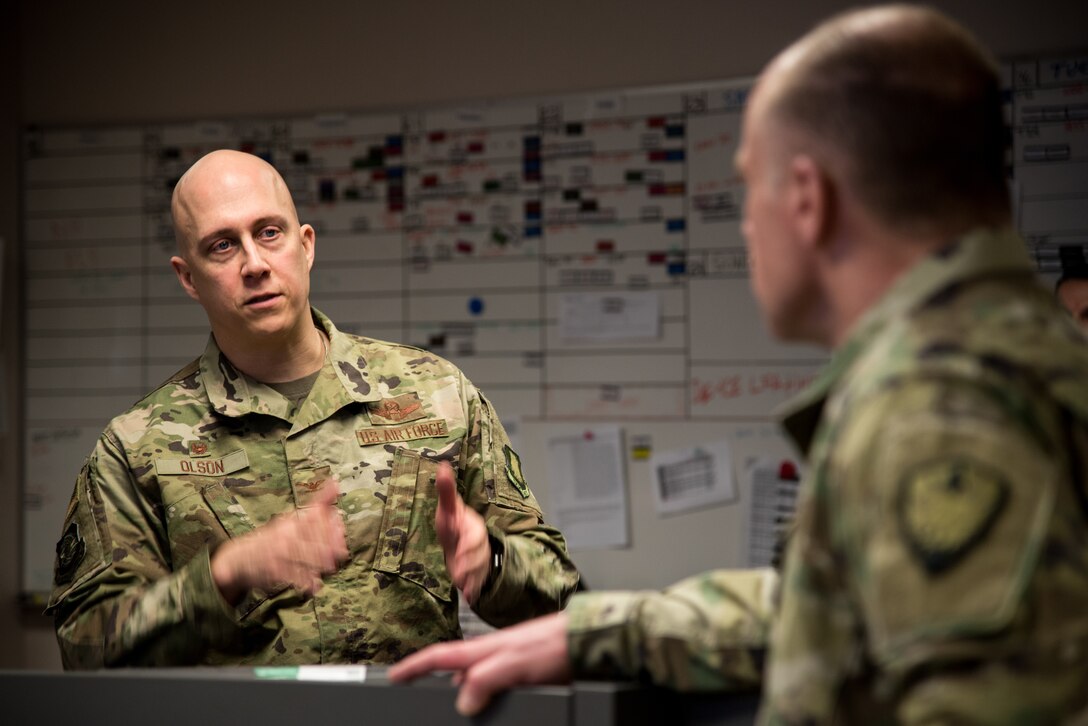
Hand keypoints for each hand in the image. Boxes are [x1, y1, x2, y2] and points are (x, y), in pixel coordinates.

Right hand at [211, 481, 347, 604]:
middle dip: (328, 545)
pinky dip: (305, 582)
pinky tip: (315, 586)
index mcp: (291, 522)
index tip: (342, 529)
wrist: (239, 558)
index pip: (312, 518)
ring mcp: (278, 553)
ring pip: (303, 557)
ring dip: (319, 563)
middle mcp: (284, 535)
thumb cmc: (273, 538)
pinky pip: (292, 576)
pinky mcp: (273, 571)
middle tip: (343, 551)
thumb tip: (336, 482)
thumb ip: (317, 505)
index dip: (329, 524)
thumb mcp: (291, 520)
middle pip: (310, 538)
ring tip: (331, 567)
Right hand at [389, 612, 571, 715]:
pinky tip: (493, 709)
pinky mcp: (523, 675)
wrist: (586, 643)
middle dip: (436, 685)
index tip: (393, 675)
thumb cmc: (554, 644)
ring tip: (457, 712)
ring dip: (466, 697)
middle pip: (454, 674)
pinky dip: (488, 701)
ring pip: (476, 684)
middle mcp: (492, 655)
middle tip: (419, 697)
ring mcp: (507, 665)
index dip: (413, 666)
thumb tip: (463, 702)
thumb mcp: (515, 662)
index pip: (439, 657)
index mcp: (483, 649)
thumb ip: (486, 678)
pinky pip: (496, 691)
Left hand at [434, 461, 489, 602]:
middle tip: (460, 574)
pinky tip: (470, 597)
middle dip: (470, 562)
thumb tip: (442, 465)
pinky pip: (479, 581)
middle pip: (479, 552)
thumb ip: (446, 490)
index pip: (474, 532)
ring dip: (472, 577)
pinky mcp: (477, 573)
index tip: (460, 549)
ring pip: (480, 568)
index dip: (468, 541)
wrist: (463, 541)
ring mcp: (479, 558)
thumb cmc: (453, 524)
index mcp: (472, 525)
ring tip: (462, 587)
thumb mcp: (448, 508)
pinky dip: (475, 589)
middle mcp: (478, 542)